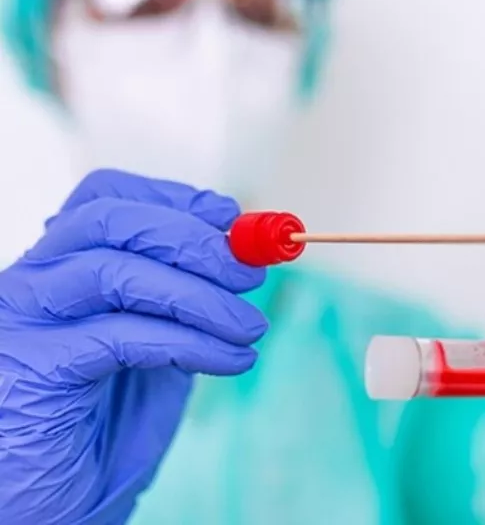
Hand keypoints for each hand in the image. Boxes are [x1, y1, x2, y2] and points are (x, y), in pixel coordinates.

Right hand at [0, 170, 266, 523]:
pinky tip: (231, 360)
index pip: (107, 199)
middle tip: (250, 274)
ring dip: (201, 296)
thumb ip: (184, 298)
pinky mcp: (34, 370)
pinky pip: (123, 336)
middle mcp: (33, 283)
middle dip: (194, 240)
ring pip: (116, 272)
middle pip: (110, 222)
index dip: (176, 199)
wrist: (60, 506)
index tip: (231, 218)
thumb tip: (240, 256)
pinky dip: (191, 342)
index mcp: (60, 268)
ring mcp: (25, 323)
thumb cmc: (104, 425)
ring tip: (250, 328)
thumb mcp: (157, 345)